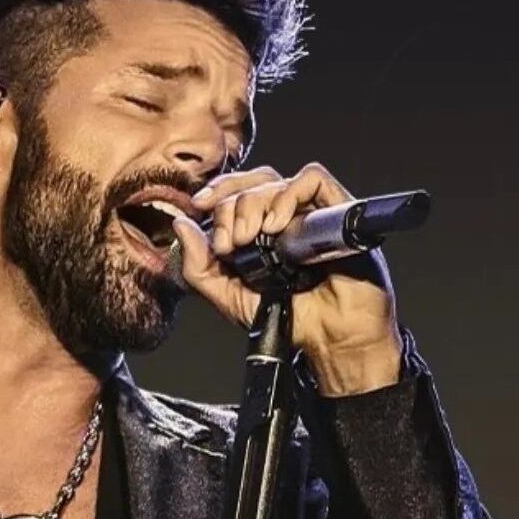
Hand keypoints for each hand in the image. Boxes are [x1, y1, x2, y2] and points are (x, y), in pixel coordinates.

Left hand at [171, 161, 404, 395]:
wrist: (331, 340)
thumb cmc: (290, 319)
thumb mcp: (229, 297)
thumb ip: (199, 267)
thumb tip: (180, 224)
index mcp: (261, 228)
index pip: (235, 191)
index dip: (216, 198)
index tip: (205, 223)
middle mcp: (286, 215)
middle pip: (253, 181)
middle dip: (231, 205)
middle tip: (230, 241)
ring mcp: (312, 212)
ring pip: (276, 179)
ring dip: (253, 202)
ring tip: (251, 236)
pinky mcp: (339, 213)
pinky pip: (314, 180)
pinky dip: (289, 194)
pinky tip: (278, 225)